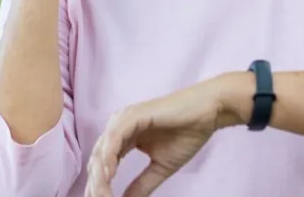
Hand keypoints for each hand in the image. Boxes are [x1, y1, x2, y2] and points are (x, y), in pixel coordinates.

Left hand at [84, 80, 230, 196]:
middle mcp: (119, 127)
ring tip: (101, 194)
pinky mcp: (133, 115)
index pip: (103, 164)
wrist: (207, 113)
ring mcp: (124, 119)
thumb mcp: (160, 167)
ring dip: (100, 175)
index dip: (99, 186)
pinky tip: (108, 174)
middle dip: (96, 184)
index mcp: (123, 137)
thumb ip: (142, 184)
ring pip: (102, 150)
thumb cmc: (186, 134)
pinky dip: (108, 156)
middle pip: (97, 159)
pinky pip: (114, 138)